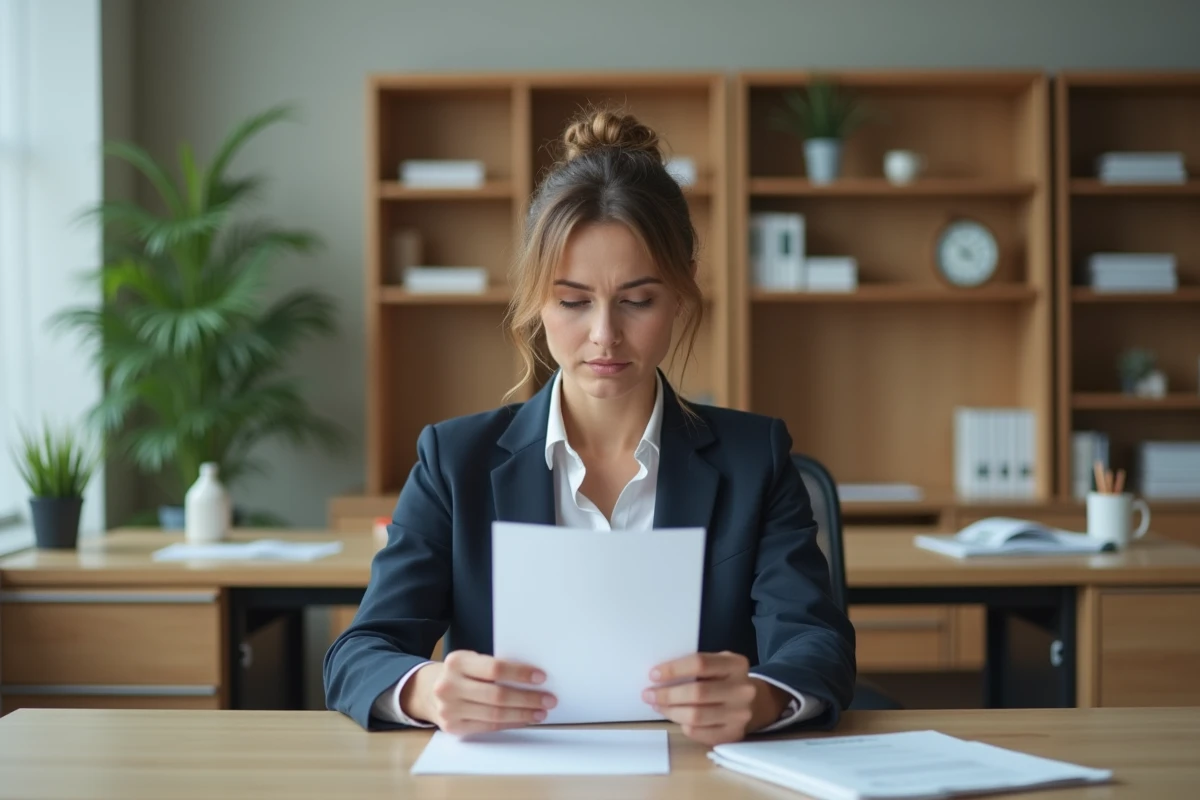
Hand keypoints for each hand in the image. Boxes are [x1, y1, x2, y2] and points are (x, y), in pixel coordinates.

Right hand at [401, 650, 556, 736]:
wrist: (427, 691)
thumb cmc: (460, 673)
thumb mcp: (470, 661)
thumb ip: (493, 666)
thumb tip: (532, 677)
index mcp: (457, 662)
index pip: (495, 668)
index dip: (520, 674)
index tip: (541, 677)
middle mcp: (450, 685)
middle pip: (497, 695)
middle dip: (528, 698)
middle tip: (549, 699)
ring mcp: (449, 709)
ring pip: (495, 714)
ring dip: (523, 714)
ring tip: (541, 712)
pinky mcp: (453, 727)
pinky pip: (489, 726)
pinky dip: (510, 723)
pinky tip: (524, 719)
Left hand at [642, 651, 787, 744]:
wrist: (756, 702)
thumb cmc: (726, 679)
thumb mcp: (719, 663)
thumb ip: (696, 666)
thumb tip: (659, 676)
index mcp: (737, 664)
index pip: (700, 663)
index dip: (673, 669)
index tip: (653, 674)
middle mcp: (742, 690)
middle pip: (697, 693)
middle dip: (667, 694)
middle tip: (648, 694)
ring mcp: (740, 714)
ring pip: (696, 716)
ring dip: (670, 711)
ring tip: (657, 706)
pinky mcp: (734, 734)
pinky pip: (699, 732)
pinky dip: (682, 725)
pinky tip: (675, 717)